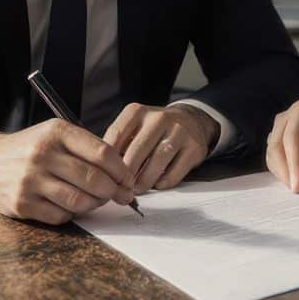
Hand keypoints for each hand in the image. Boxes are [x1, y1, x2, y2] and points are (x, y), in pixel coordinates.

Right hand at [0, 119, 135, 224]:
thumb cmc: (32, 148)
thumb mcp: (56, 134)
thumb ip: (87, 147)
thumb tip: (122, 173)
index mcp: (57, 132)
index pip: (102, 153)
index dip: (121, 170)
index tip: (128, 179)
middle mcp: (43, 154)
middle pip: (94, 179)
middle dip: (113, 191)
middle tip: (119, 195)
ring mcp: (30, 181)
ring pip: (80, 201)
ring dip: (95, 204)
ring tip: (97, 200)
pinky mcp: (21, 204)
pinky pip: (60, 216)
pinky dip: (72, 214)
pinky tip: (71, 206)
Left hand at [102, 103, 218, 192]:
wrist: (191, 121)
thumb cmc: (155, 129)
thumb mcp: (135, 126)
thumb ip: (119, 143)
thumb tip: (104, 170)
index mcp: (138, 111)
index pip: (116, 136)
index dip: (108, 160)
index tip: (106, 174)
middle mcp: (159, 117)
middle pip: (136, 152)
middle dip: (126, 175)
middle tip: (122, 187)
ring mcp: (180, 131)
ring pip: (156, 163)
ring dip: (143, 181)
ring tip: (138, 188)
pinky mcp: (194, 148)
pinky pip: (173, 173)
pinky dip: (162, 183)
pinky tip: (157, 183)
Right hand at [266, 100, 298, 191]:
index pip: (291, 138)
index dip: (292, 163)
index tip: (297, 184)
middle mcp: (286, 118)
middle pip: (276, 147)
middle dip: (286, 172)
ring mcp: (279, 130)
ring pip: (272, 156)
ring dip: (284, 174)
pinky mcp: (277, 142)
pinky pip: (274, 161)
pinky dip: (284, 173)